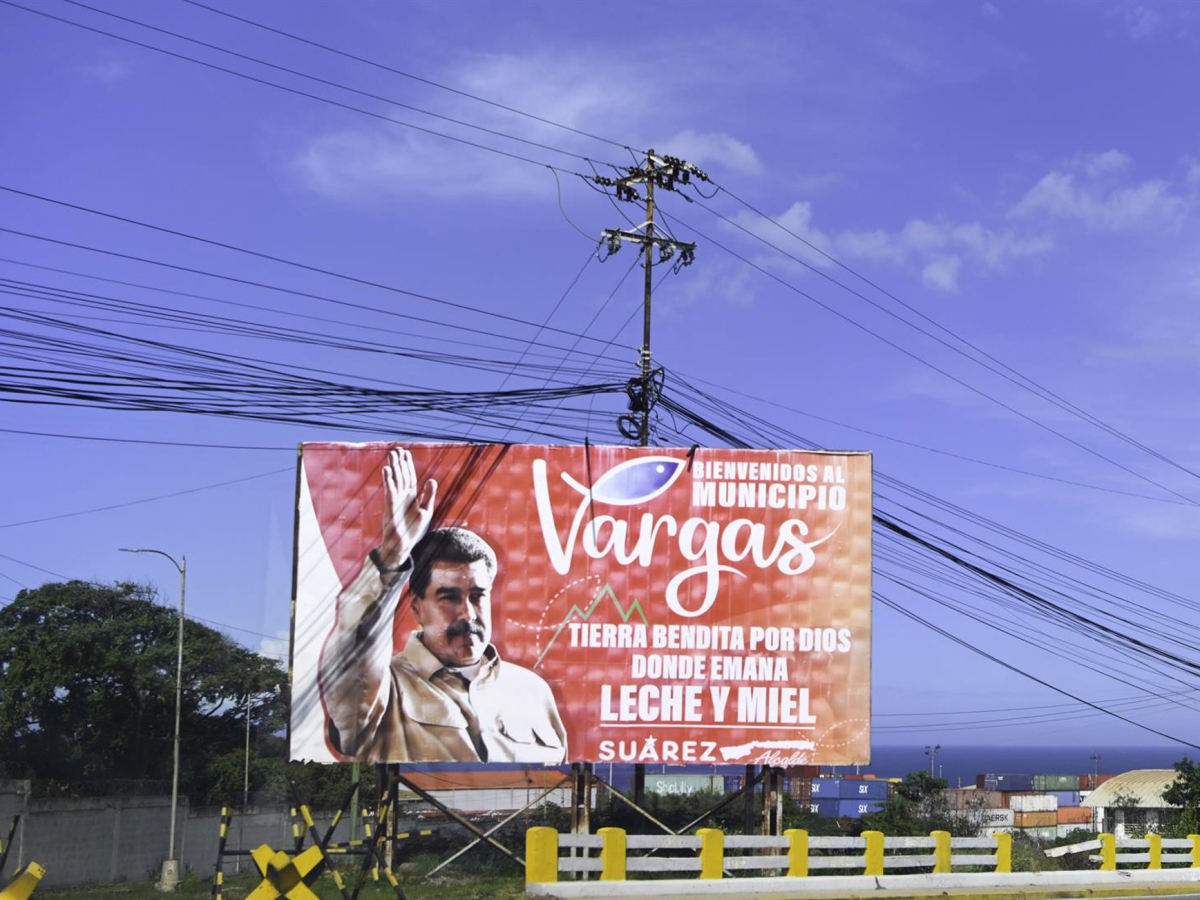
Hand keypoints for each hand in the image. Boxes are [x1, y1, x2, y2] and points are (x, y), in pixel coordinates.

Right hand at [377, 448, 436, 569]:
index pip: (410, 476)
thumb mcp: (426, 511)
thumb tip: (432, 479)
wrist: (403, 546)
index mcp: (411, 496)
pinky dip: (388, 480)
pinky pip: (390, 491)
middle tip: (397, 448)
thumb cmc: (414, 530)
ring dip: (393, 467)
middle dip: (399, 462)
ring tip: (392, 454)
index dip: (408, 464)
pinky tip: (387, 470)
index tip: (406, 452)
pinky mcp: (390, 507)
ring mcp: (396, 500)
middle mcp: (403, 496)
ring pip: (395, 480)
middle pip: (401, 475)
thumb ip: (428, 495)